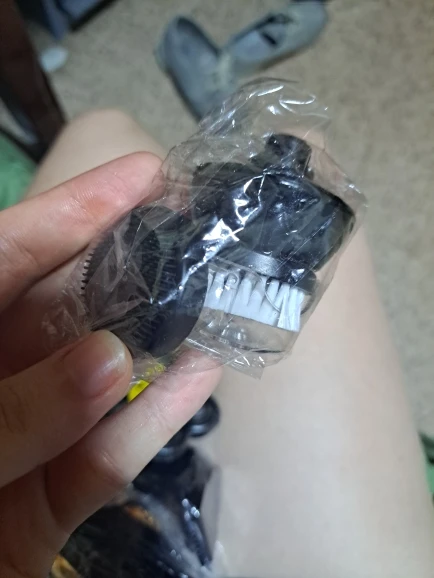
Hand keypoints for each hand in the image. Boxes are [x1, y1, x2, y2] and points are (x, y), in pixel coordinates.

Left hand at [0, 153, 219, 577]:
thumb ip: (15, 407)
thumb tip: (111, 360)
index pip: (9, 254)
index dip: (77, 210)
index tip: (146, 174)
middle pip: (63, 309)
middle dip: (128, 268)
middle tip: (191, 229)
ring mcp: (26, 437)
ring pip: (97, 382)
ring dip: (155, 343)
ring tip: (211, 295)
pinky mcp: (52, 499)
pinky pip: (107, 459)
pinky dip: (154, 423)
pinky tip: (203, 376)